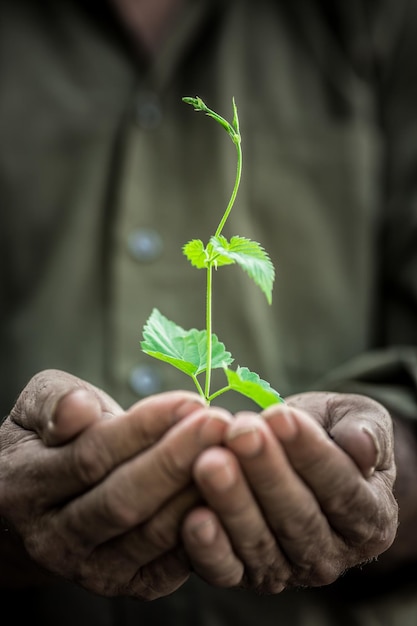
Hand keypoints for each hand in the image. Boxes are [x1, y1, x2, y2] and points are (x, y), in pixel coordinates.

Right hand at [0, 369, 231, 598]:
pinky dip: (204, 530)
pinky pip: (171, 563)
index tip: (190, 401)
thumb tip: (80, 408)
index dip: (143, 429)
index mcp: (29, 484)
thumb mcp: (37, 407)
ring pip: (151, 536)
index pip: (91, 456)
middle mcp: (55, 537)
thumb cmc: (50, 440)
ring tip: (231, 453)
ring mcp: (91, 568)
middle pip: (123, 501)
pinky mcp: (127, 583)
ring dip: (197, 493)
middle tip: (219, 424)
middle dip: (177, 460)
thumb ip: (55, 403)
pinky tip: (229, 493)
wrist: (41, 505)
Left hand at [181, 392, 397, 592]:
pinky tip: (193, 517)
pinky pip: (227, 569)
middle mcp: (332, 553)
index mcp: (370, 517)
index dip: (311, 453)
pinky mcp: (245, 573)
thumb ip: (366, 430)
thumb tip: (363, 448)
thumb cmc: (328, 432)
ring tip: (210, 462)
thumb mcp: (355, 419)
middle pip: (298, 518)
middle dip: (265, 473)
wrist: (298, 455)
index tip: (280, 416)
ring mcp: (287, 568)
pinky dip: (210, 548)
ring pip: (260, 542)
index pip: (342, 488)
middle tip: (240, 433)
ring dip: (233, 503)